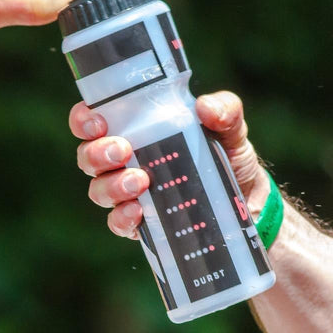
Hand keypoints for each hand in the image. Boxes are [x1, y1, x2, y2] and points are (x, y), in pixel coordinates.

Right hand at [69, 90, 269, 238]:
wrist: (248, 198)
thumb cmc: (228, 154)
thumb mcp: (230, 127)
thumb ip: (224, 110)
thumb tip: (205, 108)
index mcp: (134, 129)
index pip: (92, 121)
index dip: (83, 120)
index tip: (98, 122)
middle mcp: (124, 162)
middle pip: (88, 157)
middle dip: (97, 153)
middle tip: (122, 150)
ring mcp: (130, 194)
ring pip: (98, 190)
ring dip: (112, 185)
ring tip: (140, 181)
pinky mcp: (142, 223)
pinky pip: (118, 223)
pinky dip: (122, 217)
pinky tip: (138, 211)